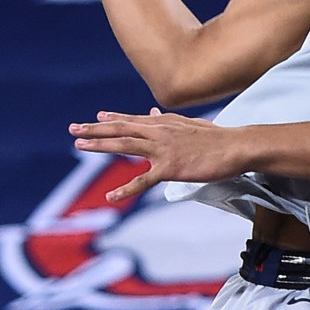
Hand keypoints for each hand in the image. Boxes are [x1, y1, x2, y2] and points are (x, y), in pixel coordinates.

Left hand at [69, 108, 244, 202]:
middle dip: (95, 129)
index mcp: (164, 124)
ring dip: (101, 145)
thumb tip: (152, 112)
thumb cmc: (216, 138)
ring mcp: (163, 149)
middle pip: (121, 129)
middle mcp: (159, 132)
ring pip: (125, 146)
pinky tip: (111, 197)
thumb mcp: (189, 125)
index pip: (133, 120)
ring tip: (80, 146)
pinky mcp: (170, 168)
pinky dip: (125, 189)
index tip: (95, 118)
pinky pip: (143, 180)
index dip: (112, 119)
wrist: (235, 147)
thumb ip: (168, 120)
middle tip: (74, 129)